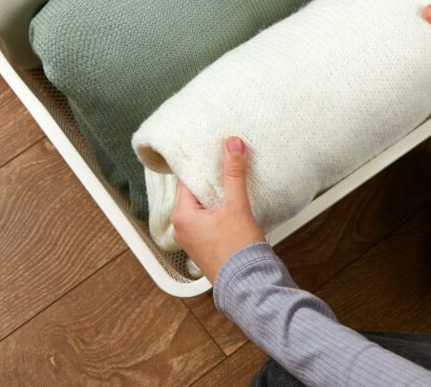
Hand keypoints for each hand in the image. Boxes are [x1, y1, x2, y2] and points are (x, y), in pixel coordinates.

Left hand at [171, 136, 265, 282]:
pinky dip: (220, 209)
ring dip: (217, 195)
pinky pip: (210, 220)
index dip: (201, 165)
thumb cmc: (237, 251)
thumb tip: (232, 145)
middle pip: (195, 193)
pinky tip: (235, 203)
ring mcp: (194, 239)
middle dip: (211, 179)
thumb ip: (233, 173)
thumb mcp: (236, 206)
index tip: (213, 151)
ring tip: (232, 180)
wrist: (249, 286)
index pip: (187, 180)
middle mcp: (183, 228)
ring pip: (203, 207)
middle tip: (226, 162)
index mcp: (182, 216)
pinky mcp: (208, 246)